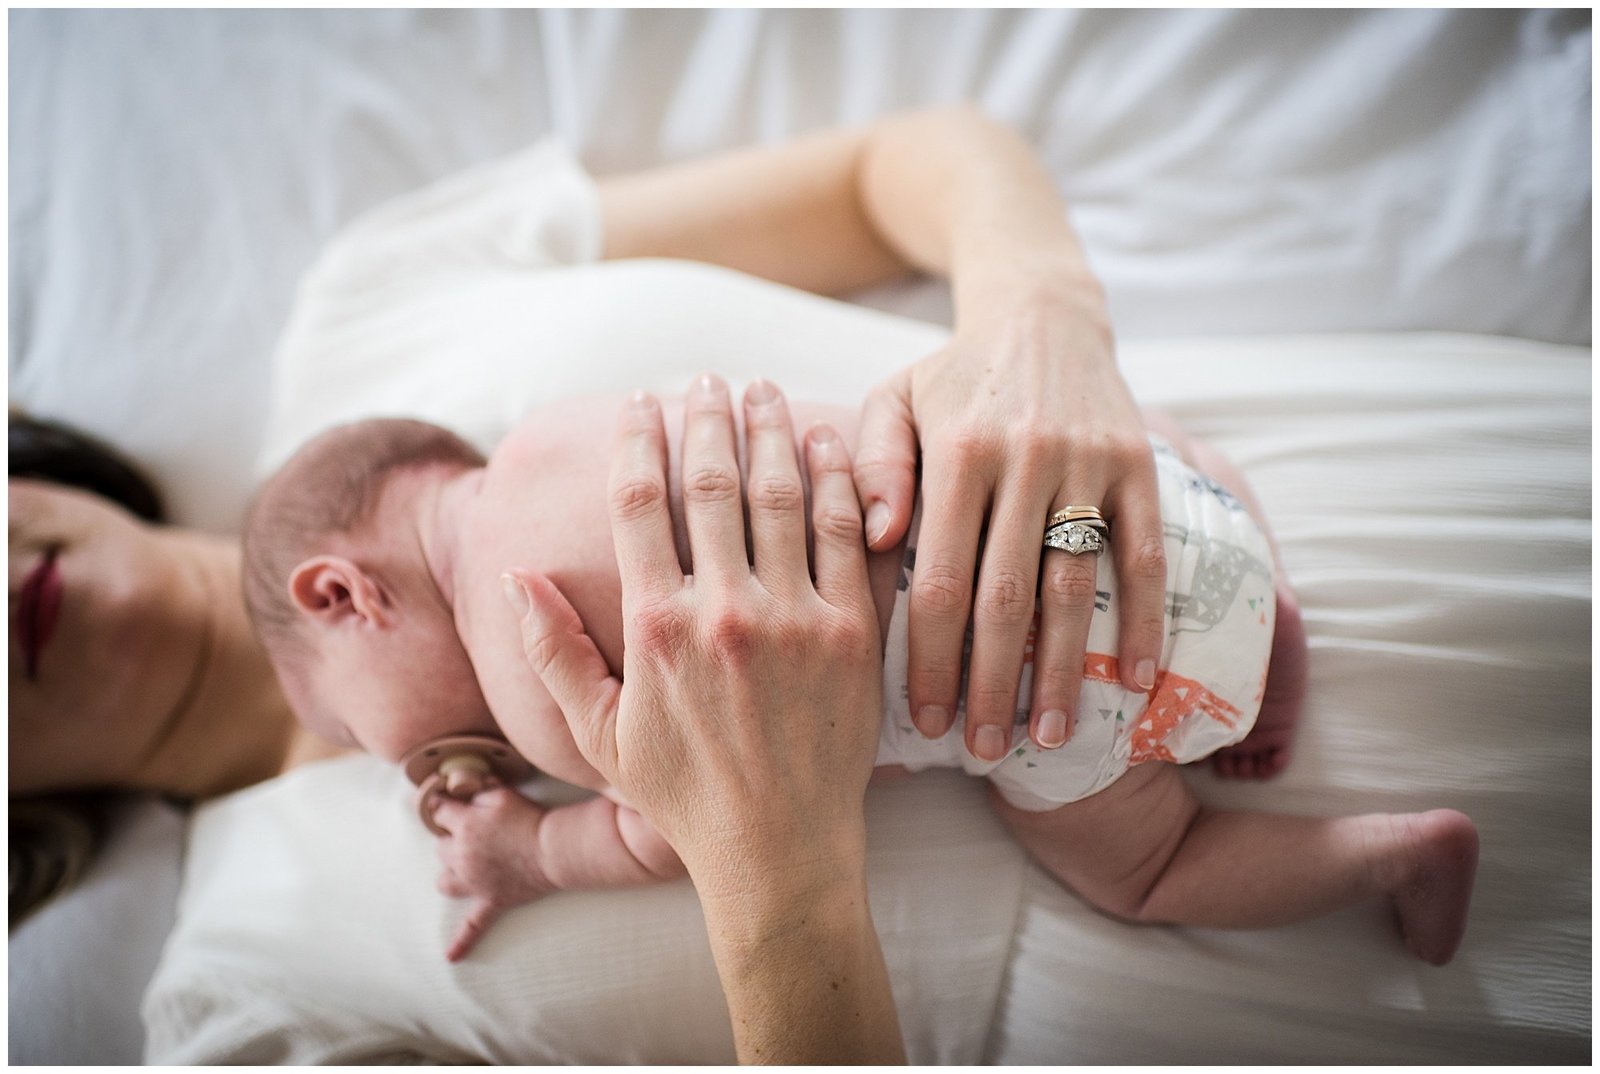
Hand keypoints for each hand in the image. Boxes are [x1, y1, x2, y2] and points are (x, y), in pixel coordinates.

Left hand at [433, 788, 551, 961]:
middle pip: (440, 848)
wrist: (556, 849)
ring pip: (444, 881)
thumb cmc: (530, 818)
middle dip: (451, 837)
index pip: (438, 812)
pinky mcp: (492, 901)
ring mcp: (475, 882)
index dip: (441, 805)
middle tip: (473, 831)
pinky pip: (473, 926)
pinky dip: (462, 941)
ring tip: (463, 867)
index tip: (444, 801)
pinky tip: (451, 957)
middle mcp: (462, 856)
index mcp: (464, 826)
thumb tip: (461, 791)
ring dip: (450, 873)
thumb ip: (477, 792)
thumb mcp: (501, 794)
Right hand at [503, 375, 883, 892]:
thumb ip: (553, 651)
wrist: (777, 850)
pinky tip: (825, 441)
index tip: (638, 402)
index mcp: (654, 627)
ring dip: (768, 429)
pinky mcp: (851, 633)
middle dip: (705, 417)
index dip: (636, 440)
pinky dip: (835, 479)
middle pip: (710, 482)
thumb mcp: (598, 733)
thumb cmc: (681, 795)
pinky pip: (843, 535)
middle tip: (706, 379)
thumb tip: (515, 574)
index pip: (637, 503)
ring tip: (760, 390)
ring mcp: (793, 619)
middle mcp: (722, 611)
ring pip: (780, 494)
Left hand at [853, 289, 1166, 759]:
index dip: (932, 658)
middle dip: (990, 683)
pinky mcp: (1138, 464)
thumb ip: (874, 467)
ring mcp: (1086, 463)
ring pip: (1073, 585)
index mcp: (954, 451)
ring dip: (1064, 670)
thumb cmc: (951, 379)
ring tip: (1050, 737)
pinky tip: (1137, 680)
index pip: (939, 578)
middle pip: (1004, 597)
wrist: (1042, 316)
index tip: (925, 721)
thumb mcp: (892, 402)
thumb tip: (873, 542)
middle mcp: (1023, 459)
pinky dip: (1143, 619)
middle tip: (979, 748)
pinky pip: (1144, 554)